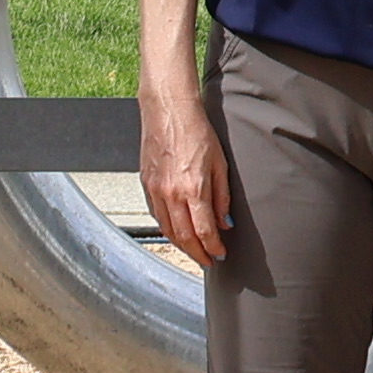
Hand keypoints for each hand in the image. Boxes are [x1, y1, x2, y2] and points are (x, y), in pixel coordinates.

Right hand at [138, 91, 231, 268]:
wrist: (168, 111)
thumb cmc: (196, 132)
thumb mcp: (219, 164)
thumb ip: (222, 197)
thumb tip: (226, 223)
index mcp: (193, 189)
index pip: (205, 231)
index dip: (214, 248)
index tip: (220, 254)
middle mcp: (172, 194)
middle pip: (184, 237)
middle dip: (197, 254)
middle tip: (208, 261)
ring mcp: (156, 190)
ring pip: (168, 230)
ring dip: (181, 245)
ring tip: (194, 250)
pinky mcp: (146, 184)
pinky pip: (157, 215)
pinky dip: (168, 229)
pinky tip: (177, 231)